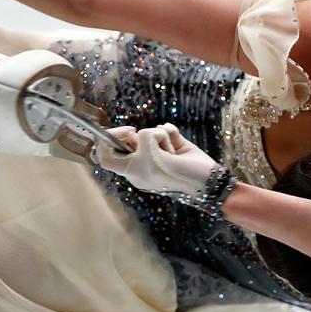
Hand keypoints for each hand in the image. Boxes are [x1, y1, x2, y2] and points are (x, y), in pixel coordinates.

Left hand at [95, 123, 219, 197]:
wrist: (204, 181)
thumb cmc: (174, 176)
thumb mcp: (150, 159)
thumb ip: (142, 139)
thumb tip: (149, 131)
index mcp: (130, 170)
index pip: (106, 155)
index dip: (109, 140)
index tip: (123, 131)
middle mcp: (141, 161)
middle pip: (129, 139)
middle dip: (140, 137)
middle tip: (151, 146)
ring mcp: (156, 152)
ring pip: (150, 132)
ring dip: (160, 138)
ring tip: (170, 153)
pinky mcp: (172, 145)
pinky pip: (166, 130)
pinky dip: (170, 133)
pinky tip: (174, 140)